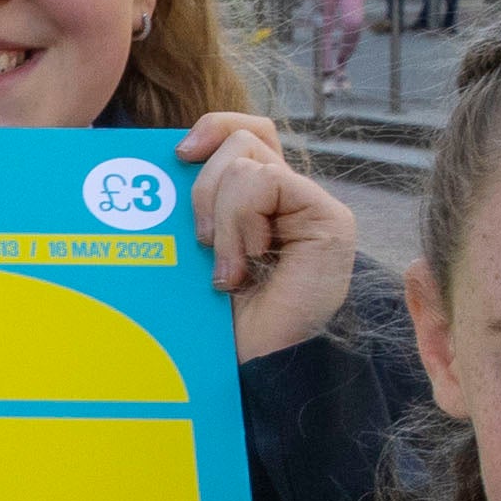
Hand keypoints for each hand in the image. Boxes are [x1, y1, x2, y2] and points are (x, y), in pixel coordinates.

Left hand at [177, 111, 358, 361]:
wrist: (250, 371)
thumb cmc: (216, 325)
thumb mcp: (193, 253)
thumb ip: (194, 206)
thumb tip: (171, 158)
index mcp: (257, 203)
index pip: (243, 133)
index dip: (213, 129)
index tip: (177, 156)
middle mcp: (288, 201)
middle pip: (243, 138)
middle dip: (203, 184)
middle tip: (199, 241)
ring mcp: (311, 208)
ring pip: (248, 160)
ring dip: (222, 216)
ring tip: (227, 269)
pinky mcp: (330, 219)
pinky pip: (267, 182)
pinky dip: (241, 222)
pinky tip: (245, 266)